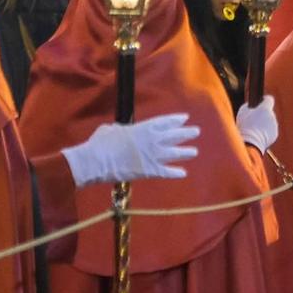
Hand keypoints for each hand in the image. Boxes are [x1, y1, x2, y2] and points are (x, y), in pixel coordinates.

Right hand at [62, 113, 198, 187]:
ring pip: (175, 153)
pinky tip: (183, 173)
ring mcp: (154, 156)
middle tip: (196, 131)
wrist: (97, 161)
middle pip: (175, 136)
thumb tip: (119, 130)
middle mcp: (153, 140)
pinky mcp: (150, 171)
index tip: (185, 118)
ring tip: (194, 151)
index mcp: (144, 128)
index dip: (176, 120)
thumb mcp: (111, 129)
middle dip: (186, 133)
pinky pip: (167, 172)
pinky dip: (175, 173)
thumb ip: (121, 129)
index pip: (165, 122)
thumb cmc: (101, 143)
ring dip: (186, 152)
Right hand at [235, 96, 277, 152]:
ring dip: (264, 124)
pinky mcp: (275, 134)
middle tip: (253, 119)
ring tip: (253, 128)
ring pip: (269, 122)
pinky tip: (257, 134)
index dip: (264, 100)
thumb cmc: (245, 127)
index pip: (269, 99)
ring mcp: (275, 125)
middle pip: (268, 112)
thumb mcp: (242, 112)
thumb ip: (249, 106)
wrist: (251, 143)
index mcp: (265, 109)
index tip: (262, 101)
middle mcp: (272, 116)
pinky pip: (270, 130)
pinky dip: (265, 132)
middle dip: (262, 114)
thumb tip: (252, 105)